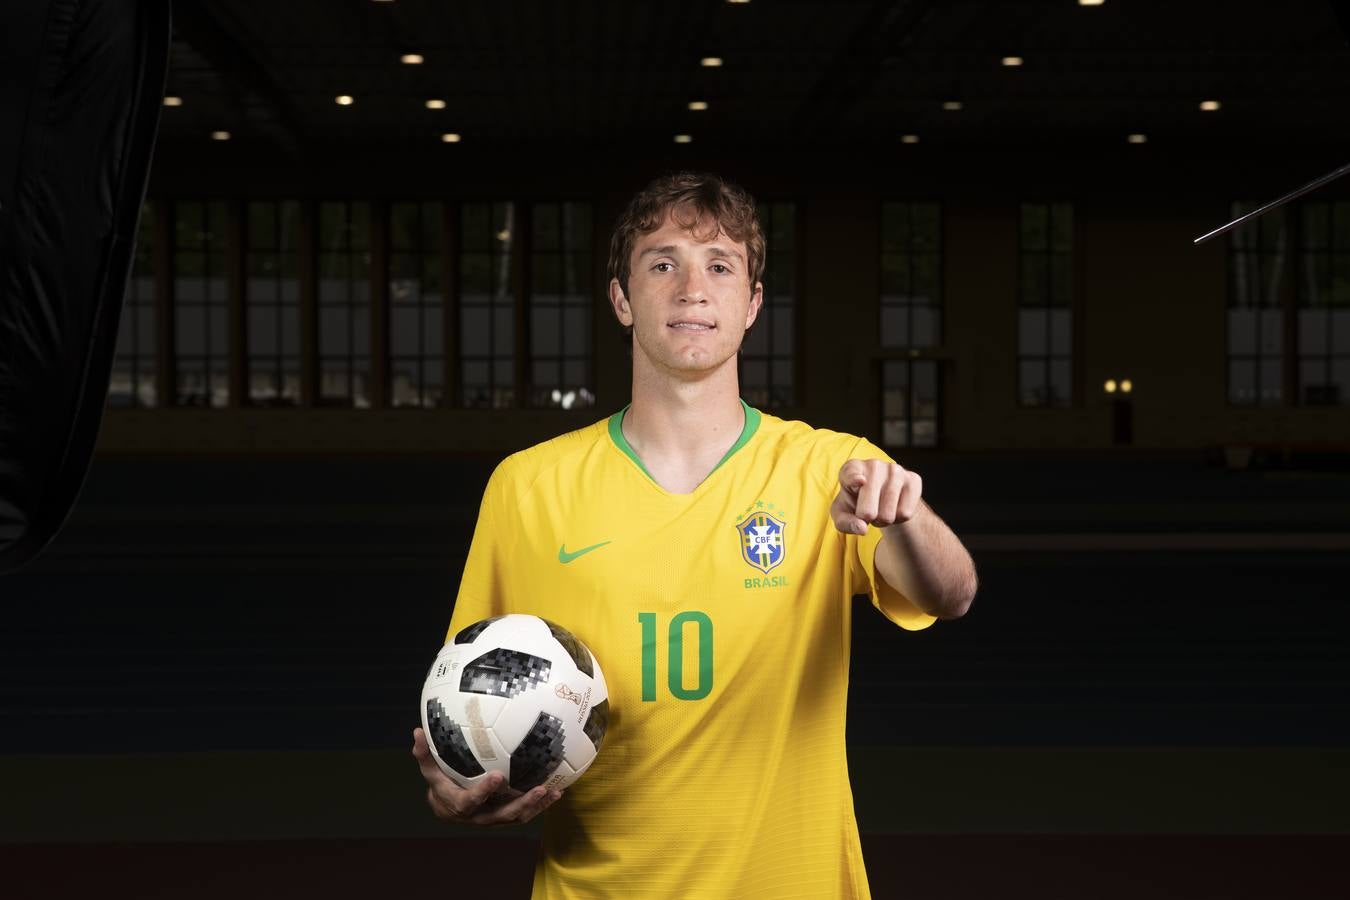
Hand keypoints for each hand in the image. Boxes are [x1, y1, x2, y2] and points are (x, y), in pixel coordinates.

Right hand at [412, 727, 562, 825]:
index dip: (483, 792)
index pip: (471, 801)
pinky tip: (558, 790)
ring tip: (553, 791)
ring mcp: (496, 817)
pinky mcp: (507, 815)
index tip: (497, 776)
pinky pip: (526, 812)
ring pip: (518, 816)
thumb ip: (425, 754)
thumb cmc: (441, 785)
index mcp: (461, 805)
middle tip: (538, 788)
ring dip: (537, 805)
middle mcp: (480, 816)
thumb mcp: (431, 771)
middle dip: (522, 803)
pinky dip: (542, 803)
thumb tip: (416, 731)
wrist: (449, 809)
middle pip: (502, 815)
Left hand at [830, 459, 922, 534]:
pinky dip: (898, 519)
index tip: (859, 481)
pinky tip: (893, 507)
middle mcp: (873, 465)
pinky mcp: (913, 479)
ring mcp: (895, 470)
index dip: (854, 479)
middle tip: (867, 513)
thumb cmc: (856, 503)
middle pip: (869, 510)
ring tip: (880, 509)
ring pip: (888, 515)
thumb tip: (861, 528)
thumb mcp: (843, 514)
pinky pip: (905, 513)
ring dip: (882, 521)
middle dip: (867, 520)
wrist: (881, 497)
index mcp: (851, 468)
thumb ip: (845, 522)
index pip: (851, 473)